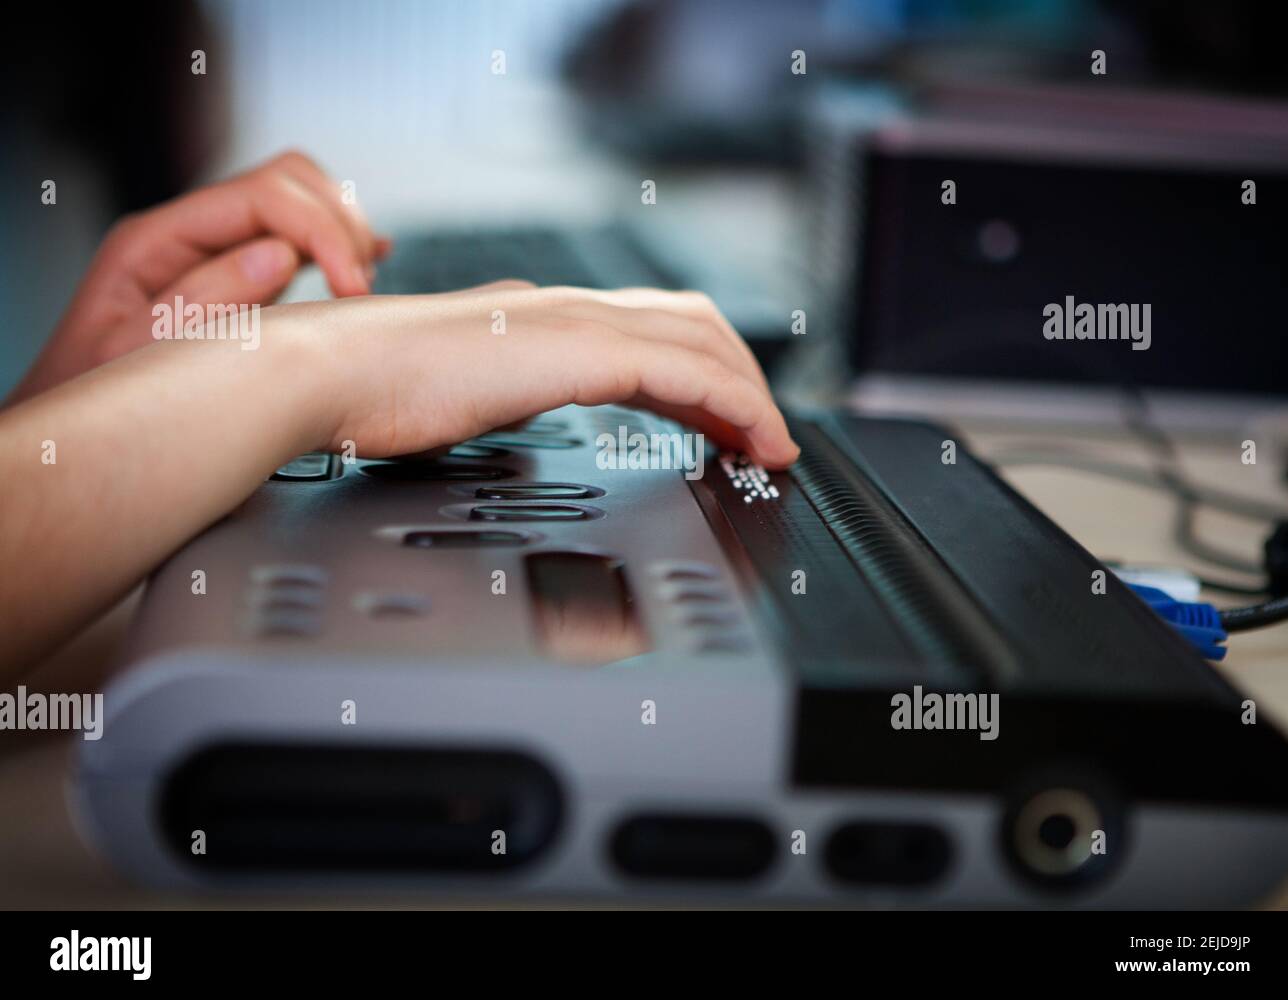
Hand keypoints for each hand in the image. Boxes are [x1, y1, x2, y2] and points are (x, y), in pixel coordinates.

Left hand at [9, 150, 387, 402]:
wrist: (80, 439)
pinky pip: (298, 240)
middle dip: (338, 224)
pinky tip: (364, 267)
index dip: (322, 233)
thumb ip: (205, 300)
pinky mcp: (238, 279)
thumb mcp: (139, 355)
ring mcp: (215, 253)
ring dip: (343, 234)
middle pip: (287, 180)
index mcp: (156, 242)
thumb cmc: (98, 400)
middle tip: (361, 286)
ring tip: (361, 287)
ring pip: (300, 200)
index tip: (353, 288)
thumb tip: (281, 255)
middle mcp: (188, 236)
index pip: (263, 196)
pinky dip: (337, 249)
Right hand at [282, 282, 800, 467]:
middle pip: (694, 325)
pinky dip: (736, 403)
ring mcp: (579, 324)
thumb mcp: (464, 390)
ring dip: (750, 395)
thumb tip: (518, 406)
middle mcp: (572, 311)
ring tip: (771, 446)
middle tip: (762, 436)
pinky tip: (752, 438)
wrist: (333, 374)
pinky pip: (688, 371)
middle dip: (741, 379)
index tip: (725, 424)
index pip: (653, 332)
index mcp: (546, 319)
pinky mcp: (581, 351)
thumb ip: (507, 391)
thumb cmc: (377, 389)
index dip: (703, 375)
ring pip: (703, 343)